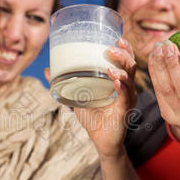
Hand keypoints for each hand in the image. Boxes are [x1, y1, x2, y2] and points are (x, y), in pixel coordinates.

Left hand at [45, 38, 137, 158]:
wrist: (101, 142)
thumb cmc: (93, 119)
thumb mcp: (77, 98)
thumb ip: (65, 84)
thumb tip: (48, 70)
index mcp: (119, 82)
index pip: (126, 61)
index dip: (125, 48)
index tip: (117, 36)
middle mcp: (127, 88)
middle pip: (131, 66)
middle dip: (123, 54)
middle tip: (111, 48)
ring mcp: (127, 99)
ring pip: (130, 79)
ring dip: (120, 70)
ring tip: (109, 66)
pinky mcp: (124, 111)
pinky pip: (125, 97)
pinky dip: (121, 88)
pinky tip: (114, 81)